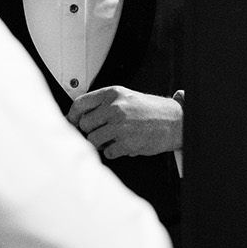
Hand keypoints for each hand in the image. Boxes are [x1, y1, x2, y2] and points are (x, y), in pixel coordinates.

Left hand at [67, 86, 182, 159]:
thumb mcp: (126, 97)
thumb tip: (79, 116)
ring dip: (100, 143)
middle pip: (84, 124)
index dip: (72, 115)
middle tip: (101, 132)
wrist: (175, 121)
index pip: (80, 104)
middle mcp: (114, 108)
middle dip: (90, 131)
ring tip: (112, 139)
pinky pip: (107, 153)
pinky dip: (113, 152)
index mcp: (112, 94)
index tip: (72, 122)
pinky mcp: (126, 143)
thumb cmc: (150, 110)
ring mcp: (119, 126)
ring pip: (92, 140)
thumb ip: (103, 103)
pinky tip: (122, 145)